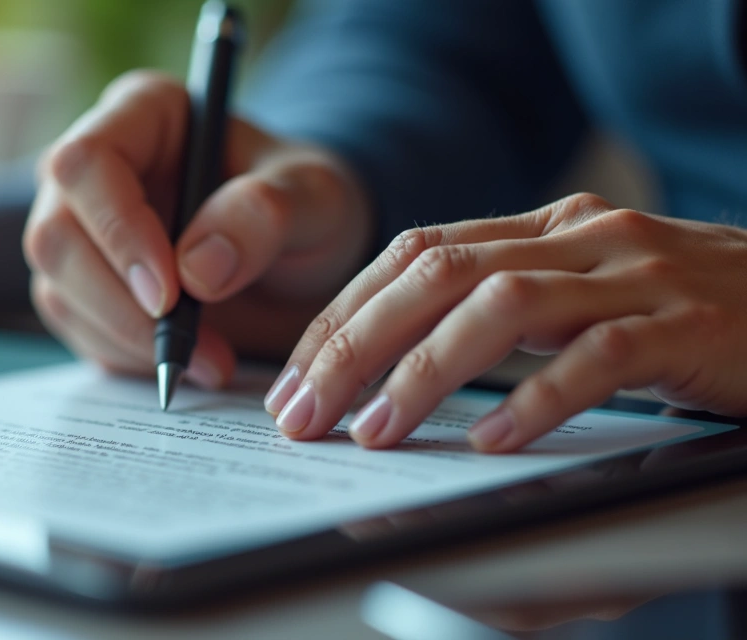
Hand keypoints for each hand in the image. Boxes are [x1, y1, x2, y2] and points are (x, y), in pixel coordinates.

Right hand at [24, 71, 373, 387]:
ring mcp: (80, 227)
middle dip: (118, 304)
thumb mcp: (318, 201)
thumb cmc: (306, 208)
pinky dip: (130, 360)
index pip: (87, 163)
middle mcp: (95, 167)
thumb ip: (266, 217)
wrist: (303, 259)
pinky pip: (79, 330)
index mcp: (144, 112)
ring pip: (58, 290)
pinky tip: (190, 361)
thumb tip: (196, 270)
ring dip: (129, 341)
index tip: (170, 293)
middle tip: (188, 346)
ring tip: (211, 361)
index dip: (117, 230)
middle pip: (55, 236)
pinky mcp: (81, 285)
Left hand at [266, 193, 746, 451]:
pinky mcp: (687, 326)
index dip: (343, 313)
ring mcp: (636, 277)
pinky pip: (597, 358)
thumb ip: (501, 308)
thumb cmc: (682, 313)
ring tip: (373, 431)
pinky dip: (535, 399)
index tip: (294, 375)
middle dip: (354, 344)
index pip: (415, 253)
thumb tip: (395, 361)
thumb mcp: (579, 296)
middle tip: (304, 411)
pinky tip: (490, 440)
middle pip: (438, 274)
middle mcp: (582, 236)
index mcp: (545, 226)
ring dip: (423, 372)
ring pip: (502, 306)